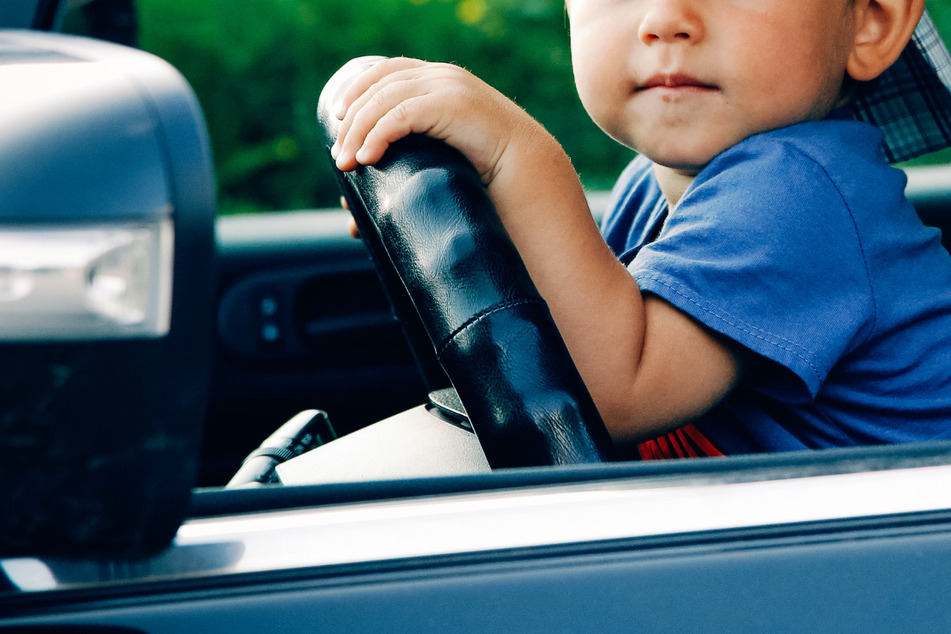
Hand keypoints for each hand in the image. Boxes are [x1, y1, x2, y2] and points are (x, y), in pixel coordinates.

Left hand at [330, 57, 528, 184]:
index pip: (386, 70)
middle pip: (378, 85)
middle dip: (352, 120)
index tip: (337, 119)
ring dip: (359, 131)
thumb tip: (364, 211)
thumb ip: (414, 161)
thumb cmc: (487, 172)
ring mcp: (447, 86)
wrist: (527, 170)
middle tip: (338, 155)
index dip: (356, 90)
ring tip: (347, 163)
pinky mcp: (451, 104)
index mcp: (440, 80)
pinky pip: (401, 114)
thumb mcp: (444, 155)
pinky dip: (379, 135)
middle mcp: (442, 76)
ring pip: (384, 99)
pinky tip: (368, 157)